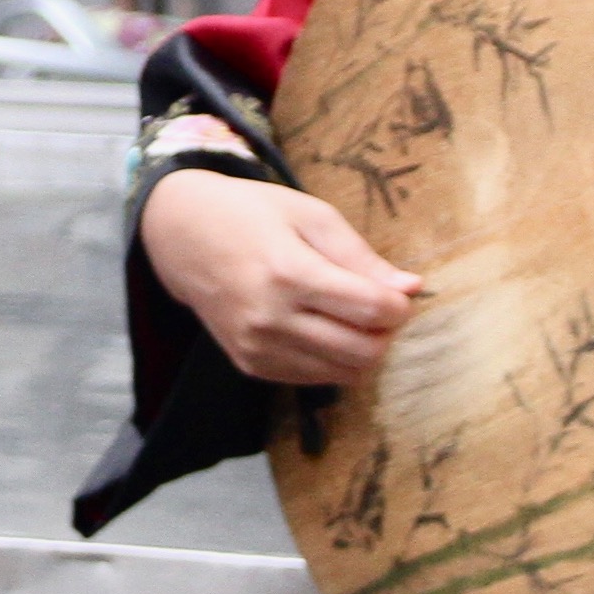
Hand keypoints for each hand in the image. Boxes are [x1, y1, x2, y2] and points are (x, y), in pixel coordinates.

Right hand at [139, 160, 420, 382]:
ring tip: (351, 316)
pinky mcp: (250, 365)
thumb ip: (360, 256)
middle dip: (386, 332)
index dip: (400, 306)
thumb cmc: (251, 214)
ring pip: (344, 373)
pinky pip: (315, 378)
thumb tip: (411, 288)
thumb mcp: (310, 215)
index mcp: (289, 273)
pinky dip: (332, 359)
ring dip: (363, 349)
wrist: (182, 236)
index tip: (400, 293)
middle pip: (364, 352)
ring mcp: (258, 348)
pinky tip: (322, 327)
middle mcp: (271, 319)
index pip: (371, 310)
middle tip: (380, 306)